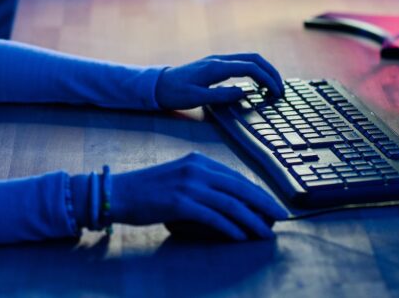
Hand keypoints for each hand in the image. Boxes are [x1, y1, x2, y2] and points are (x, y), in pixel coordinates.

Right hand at [111, 153, 288, 239]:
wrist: (119, 193)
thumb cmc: (147, 190)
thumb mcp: (178, 177)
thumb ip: (201, 183)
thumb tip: (228, 201)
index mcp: (197, 161)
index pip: (235, 177)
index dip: (257, 192)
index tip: (270, 205)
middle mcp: (196, 169)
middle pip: (240, 188)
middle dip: (263, 205)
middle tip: (279, 218)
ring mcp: (189, 185)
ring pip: (231, 204)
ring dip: (252, 221)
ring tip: (264, 233)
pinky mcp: (180, 203)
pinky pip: (214, 217)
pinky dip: (230, 228)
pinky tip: (240, 237)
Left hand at [154, 53, 284, 109]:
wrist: (157, 85)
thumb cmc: (174, 93)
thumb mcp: (197, 98)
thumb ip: (222, 95)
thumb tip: (246, 92)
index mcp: (216, 67)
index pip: (250, 68)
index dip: (267, 79)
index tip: (276, 93)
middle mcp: (219, 60)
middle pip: (254, 58)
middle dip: (271, 72)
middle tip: (280, 89)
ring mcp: (217, 61)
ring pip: (248, 59)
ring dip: (264, 70)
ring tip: (273, 86)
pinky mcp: (215, 65)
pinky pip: (241, 63)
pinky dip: (254, 70)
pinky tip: (256, 83)